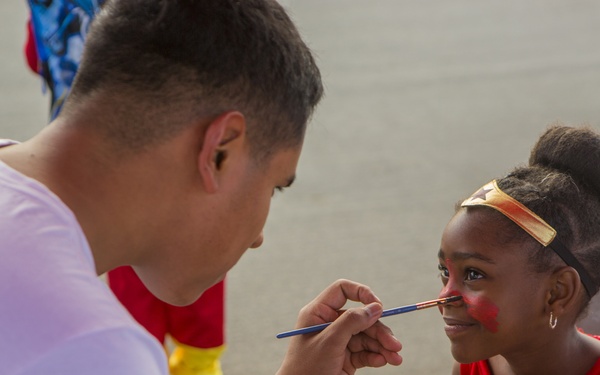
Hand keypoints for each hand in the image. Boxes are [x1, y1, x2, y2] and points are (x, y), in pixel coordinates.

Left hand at [277, 279, 402, 374]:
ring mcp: (338, 341)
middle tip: (395, 345)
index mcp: (319, 313)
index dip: (362, 293)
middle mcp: (329, 324)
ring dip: (383, 346)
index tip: (379, 306)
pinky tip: (384, 361)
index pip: (342, 290)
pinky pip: (365, 352)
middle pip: (361, 317)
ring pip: (367, 336)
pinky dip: (376, 356)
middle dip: (379, 330)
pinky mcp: (346, 358)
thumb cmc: (306, 368)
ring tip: (396, 358)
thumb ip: (351, 322)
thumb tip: (375, 307)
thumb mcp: (329, 342)